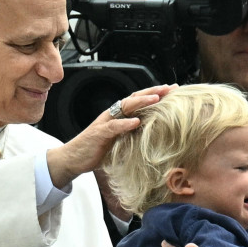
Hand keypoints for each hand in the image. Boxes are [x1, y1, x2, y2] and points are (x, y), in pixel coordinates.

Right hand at [45, 85, 172, 188]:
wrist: (74, 158)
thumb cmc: (98, 150)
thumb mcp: (120, 140)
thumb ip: (133, 134)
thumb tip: (154, 134)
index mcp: (119, 115)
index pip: (139, 100)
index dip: (155, 94)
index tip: (173, 90)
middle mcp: (113, 114)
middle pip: (135, 98)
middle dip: (153, 92)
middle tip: (170, 88)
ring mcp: (105, 122)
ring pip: (125, 107)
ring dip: (142, 102)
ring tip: (157, 99)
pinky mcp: (99, 133)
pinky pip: (113, 126)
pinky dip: (125, 123)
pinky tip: (137, 122)